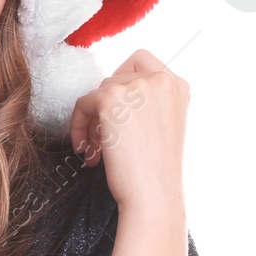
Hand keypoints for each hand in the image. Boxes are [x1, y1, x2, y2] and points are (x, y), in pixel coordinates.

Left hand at [66, 48, 187, 214]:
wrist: (153, 194)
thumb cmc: (156, 170)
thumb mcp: (162, 124)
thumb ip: (146, 102)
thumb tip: (108, 94)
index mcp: (177, 85)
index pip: (140, 61)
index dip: (121, 83)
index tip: (115, 112)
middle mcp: (161, 80)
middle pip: (115, 79)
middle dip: (105, 110)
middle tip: (102, 140)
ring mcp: (137, 86)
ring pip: (98, 93)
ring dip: (93, 122)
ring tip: (97, 150)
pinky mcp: (111, 99)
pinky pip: (82, 103)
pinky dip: (78, 125)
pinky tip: (87, 149)